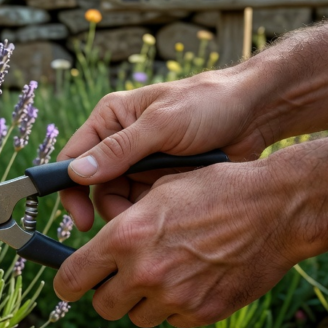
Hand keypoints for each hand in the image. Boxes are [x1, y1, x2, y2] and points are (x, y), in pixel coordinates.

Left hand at [52, 161, 298, 327]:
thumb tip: (99, 247)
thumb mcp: (158, 193)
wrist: (276, 209)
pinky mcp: (202, 313)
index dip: (67, 283)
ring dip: (142, 301)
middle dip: (108, 292)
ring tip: (164, 272)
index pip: (71, 279)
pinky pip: (171, 320)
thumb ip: (123, 224)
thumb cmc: (215, 190)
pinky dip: (175, 307)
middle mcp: (144, 272)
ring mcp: (174, 297)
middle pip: (102, 305)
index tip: (70, 283)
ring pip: (136, 316)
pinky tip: (192, 280)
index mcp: (125, 238)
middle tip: (122, 276)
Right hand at [57, 67, 277, 230]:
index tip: (82, 220)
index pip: (72, 159)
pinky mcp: (161, 181)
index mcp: (110, 120)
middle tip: (133, 223)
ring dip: (136, 211)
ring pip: (120, 201)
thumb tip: (77, 174)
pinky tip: (175, 208)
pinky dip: (155, 212)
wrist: (257, 113)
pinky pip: (145, 205)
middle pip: (95, 188)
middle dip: (110, 208)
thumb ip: (120, 149)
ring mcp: (141, 164)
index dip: (71, 190)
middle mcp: (119, 142)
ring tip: (164, 209)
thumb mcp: (162, 124)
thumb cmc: (209, 103)